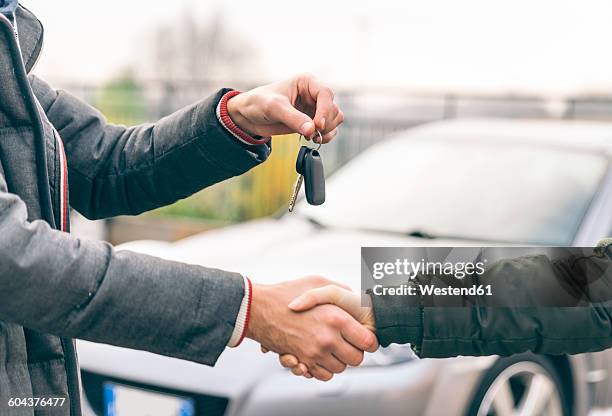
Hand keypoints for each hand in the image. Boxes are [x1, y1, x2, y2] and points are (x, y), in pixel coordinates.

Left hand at [227, 74, 343, 141]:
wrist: (250, 116)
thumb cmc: (259, 103)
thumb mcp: (274, 108)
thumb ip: (293, 118)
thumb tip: (312, 130)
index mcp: (306, 82)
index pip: (325, 94)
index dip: (325, 110)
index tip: (317, 125)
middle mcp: (313, 94)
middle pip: (333, 108)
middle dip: (325, 123)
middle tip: (311, 133)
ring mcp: (314, 108)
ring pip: (335, 119)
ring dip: (327, 130)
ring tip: (310, 136)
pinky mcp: (312, 121)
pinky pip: (329, 129)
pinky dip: (325, 136)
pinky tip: (312, 139)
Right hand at [275, 286, 375, 377]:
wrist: (258, 308)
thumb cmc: (287, 292)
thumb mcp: (317, 282)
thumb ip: (339, 288)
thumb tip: (355, 296)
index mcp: (336, 318)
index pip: (367, 342)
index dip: (368, 341)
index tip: (364, 337)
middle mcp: (328, 338)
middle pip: (356, 359)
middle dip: (354, 352)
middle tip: (348, 343)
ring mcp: (314, 352)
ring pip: (340, 368)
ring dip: (338, 360)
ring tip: (332, 347)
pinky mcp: (302, 361)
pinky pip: (323, 375)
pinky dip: (324, 369)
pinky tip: (321, 355)